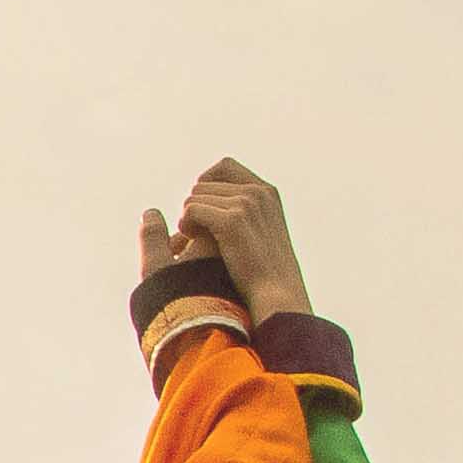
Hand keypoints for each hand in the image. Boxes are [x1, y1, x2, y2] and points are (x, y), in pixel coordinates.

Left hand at [167, 161, 305, 319]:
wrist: (276, 296)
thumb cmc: (264, 274)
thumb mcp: (263, 234)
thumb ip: (246, 213)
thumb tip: (213, 203)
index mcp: (266, 192)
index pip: (225, 166)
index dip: (205, 183)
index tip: (199, 208)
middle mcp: (257, 192)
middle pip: (203, 184)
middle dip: (194, 206)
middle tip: (194, 233)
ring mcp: (247, 204)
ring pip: (194, 197)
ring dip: (188, 219)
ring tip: (193, 241)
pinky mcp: (233, 220)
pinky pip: (191, 210)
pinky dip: (185, 226)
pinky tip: (189, 244)